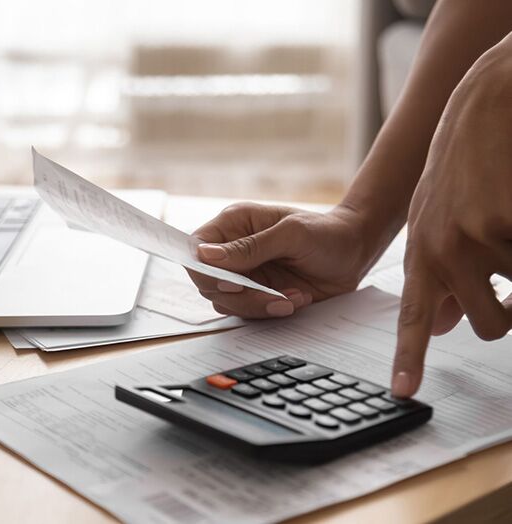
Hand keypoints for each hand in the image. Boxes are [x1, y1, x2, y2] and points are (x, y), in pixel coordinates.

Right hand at [187, 202, 375, 318]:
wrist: (354, 253)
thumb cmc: (325, 233)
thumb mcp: (291, 234)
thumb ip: (250, 246)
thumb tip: (206, 256)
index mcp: (234, 225)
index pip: (197, 249)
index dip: (204, 271)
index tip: (231, 283)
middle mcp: (234, 251)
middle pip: (207, 282)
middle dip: (240, 295)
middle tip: (271, 295)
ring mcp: (245, 274)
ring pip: (226, 302)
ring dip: (259, 306)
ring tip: (293, 296)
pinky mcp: (258, 294)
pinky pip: (249, 312)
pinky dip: (271, 311)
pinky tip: (297, 298)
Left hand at [392, 44, 511, 396]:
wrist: (483, 106)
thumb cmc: (463, 170)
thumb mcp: (437, 222)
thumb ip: (440, 276)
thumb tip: (442, 326)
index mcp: (423, 253)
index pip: (413, 316)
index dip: (409, 357)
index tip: (401, 391)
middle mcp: (442, 250)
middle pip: (487, 325)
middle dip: (505, 310)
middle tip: (505, 272)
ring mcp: (475, 236)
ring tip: (501, 219)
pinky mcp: (505, 222)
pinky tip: (509, 204)